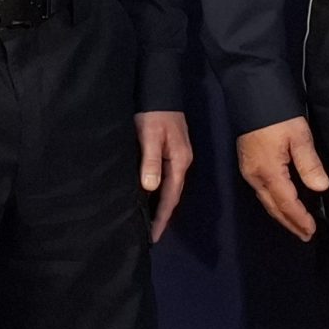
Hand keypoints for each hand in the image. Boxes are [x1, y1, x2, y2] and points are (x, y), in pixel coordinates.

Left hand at [136, 110, 192, 241]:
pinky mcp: (170, 152)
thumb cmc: (154, 115)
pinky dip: (157, 192)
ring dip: (159, 205)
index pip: (170, 197)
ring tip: (146, 221)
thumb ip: (151, 161)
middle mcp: (181, 163)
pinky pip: (165, 178)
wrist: (160, 91)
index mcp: (179, 162)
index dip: (161, 217)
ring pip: (168, 188)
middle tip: (148, 235)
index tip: (152, 236)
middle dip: (161, 216)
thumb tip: (150, 188)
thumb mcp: (150, 137)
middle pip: (172, 195)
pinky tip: (149, 196)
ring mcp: (177, 158)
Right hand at [235, 117, 328, 242]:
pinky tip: (283, 204)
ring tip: (297, 225)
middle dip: (290, 223)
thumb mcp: (299, 136)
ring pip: (266, 201)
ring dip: (282, 215)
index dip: (299, 219)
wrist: (251, 96)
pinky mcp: (248, 165)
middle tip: (305, 235)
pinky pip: (262, 192)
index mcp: (268, 172)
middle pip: (274, 207)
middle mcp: (255, 177)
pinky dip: (275, 203)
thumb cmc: (278, 115)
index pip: (286, 203)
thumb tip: (321, 189)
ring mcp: (249, 171)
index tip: (311, 231)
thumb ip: (309, 164)